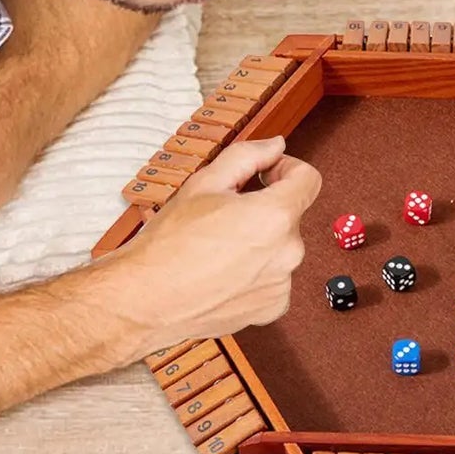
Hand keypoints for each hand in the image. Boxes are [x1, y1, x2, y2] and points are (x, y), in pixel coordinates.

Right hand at [113, 135, 322, 353]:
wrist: (145, 300)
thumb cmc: (168, 245)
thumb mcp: (204, 183)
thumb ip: (248, 156)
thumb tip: (275, 146)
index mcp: (275, 216)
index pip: (308, 179)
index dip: (286, 169)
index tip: (265, 175)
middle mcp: (288, 252)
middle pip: (289, 215)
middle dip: (263, 209)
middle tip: (223, 216)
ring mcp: (282, 283)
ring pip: (280, 248)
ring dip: (259, 243)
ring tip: (218, 249)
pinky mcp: (273, 307)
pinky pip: (273, 278)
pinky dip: (255, 273)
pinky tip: (223, 274)